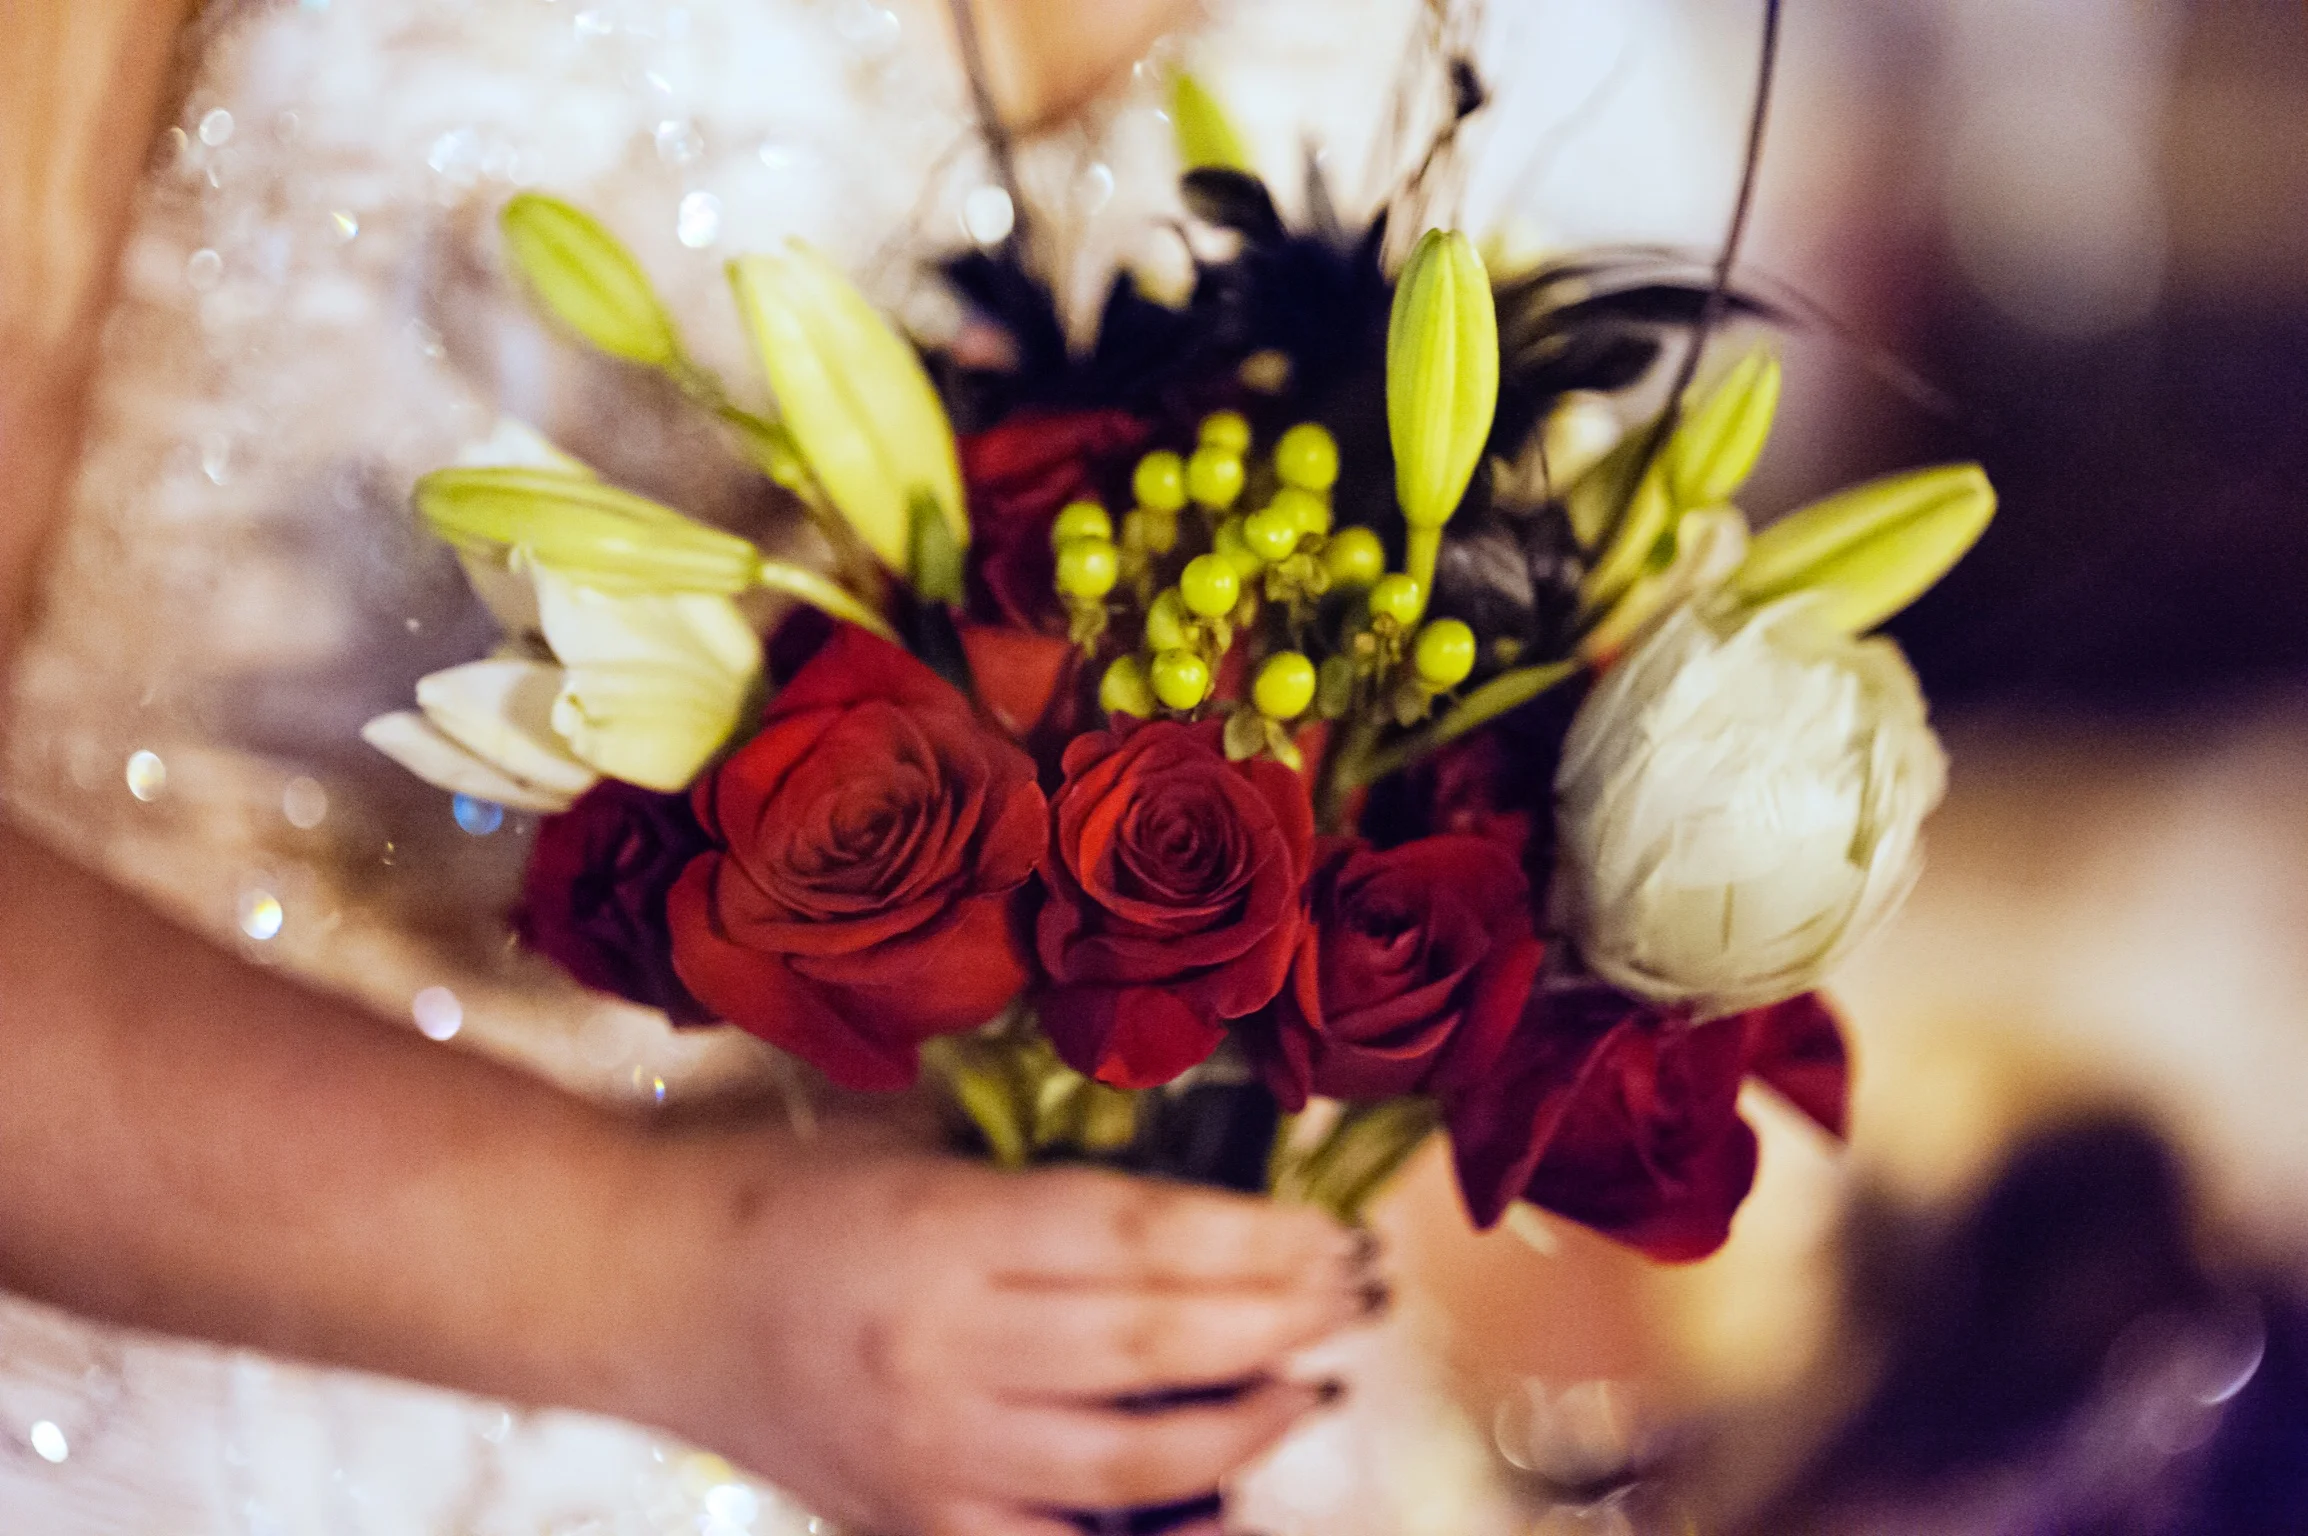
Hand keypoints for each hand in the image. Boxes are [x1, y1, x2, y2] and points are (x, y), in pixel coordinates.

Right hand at [646, 1127, 1375, 1535]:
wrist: (639, 1289)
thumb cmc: (777, 1197)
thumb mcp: (916, 1151)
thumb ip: (1044, 1186)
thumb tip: (1199, 1216)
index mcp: (947, 1229)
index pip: (1143, 1235)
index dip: (1259, 1239)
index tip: (1335, 1235)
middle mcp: (947, 1347)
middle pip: (1159, 1341)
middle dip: (1282, 1322)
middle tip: (1356, 1301)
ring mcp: (932, 1452)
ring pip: (1132, 1462)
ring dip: (1244, 1427)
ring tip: (1307, 1389)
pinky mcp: (910, 1524)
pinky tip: (1222, 1513)